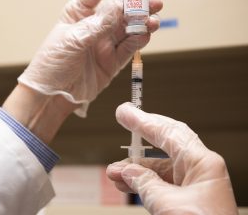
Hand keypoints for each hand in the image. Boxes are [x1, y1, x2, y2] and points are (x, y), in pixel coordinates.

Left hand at [18, 0, 162, 116]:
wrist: (51, 96)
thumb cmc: (52, 64)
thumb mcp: (72, 41)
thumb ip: (97, 26)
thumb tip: (119, 8)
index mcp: (77, 13)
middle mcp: (93, 25)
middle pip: (118, 9)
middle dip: (136, 4)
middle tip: (154, 1)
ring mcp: (104, 43)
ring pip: (128, 28)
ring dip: (142, 22)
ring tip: (153, 20)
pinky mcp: (112, 61)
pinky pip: (129, 47)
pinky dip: (139, 40)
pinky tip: (147, 33)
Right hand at [106, 103, 237, 214]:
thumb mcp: (169, 206)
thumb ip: (145, 184)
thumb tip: (125, 170)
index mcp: (203, 164)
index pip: (169, 133)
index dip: (143, 121)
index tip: (125, 112)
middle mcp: (199, 170)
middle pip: (166, 142)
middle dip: (142, 134)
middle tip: (124, 119)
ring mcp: (193, 184)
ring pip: (159, 166)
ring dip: (135, 167)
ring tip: (114, 171)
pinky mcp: (186, 199)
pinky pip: (160, 182)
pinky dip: (142, 182)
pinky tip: (126, 183)